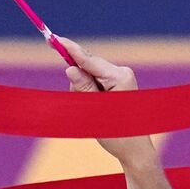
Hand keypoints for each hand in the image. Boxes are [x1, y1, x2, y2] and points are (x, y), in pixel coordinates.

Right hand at [56, 36, 156, 166]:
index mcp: (119, 78)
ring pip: (91, 74)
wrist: (135, 149)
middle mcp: (122, 73)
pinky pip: (96, 81)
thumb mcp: (96, 111)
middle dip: (77, 78)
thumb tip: (70, 68)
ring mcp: (122, 78)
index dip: (70, 50)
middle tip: (80, 99)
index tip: (54, 38)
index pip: (89, 60)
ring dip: (83, 88)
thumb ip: (83, 88)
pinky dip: (89, 92)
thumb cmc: (118, 133)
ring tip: (92, 110)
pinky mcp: (119, 84)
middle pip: (89, 65)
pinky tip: (96, 107)